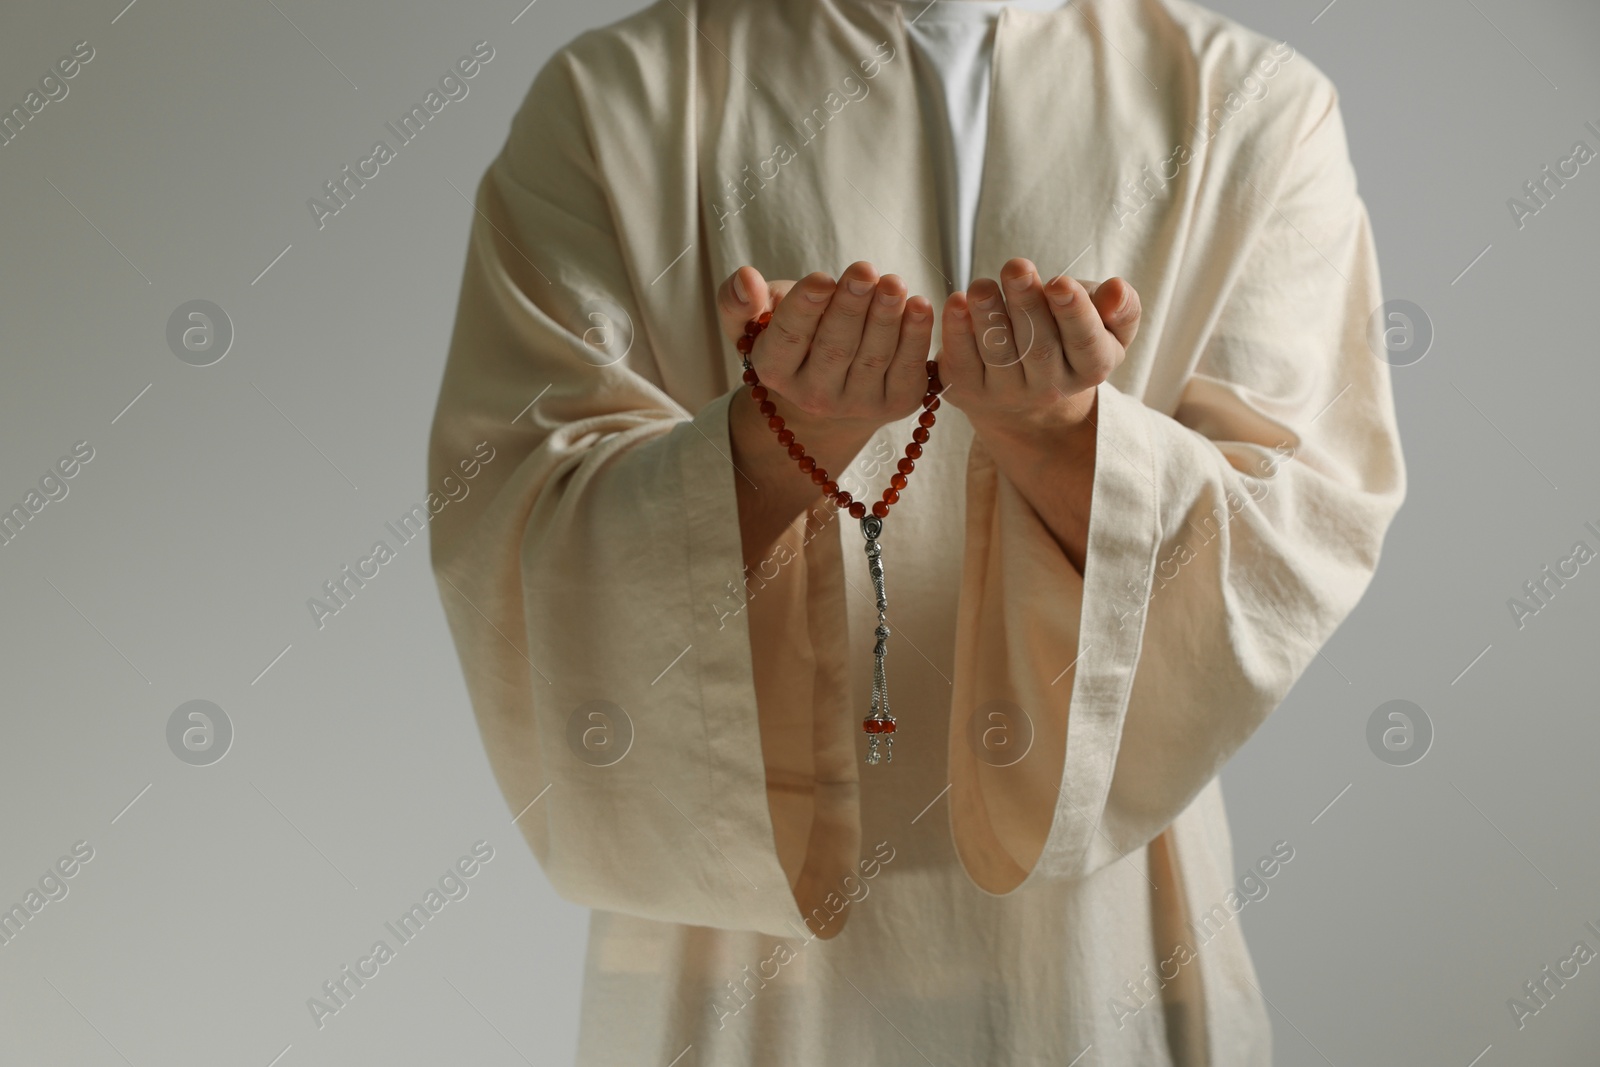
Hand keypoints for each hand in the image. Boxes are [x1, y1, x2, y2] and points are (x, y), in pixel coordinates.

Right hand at [717, 261, 933, 441]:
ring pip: (872, 357)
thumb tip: (745, 278)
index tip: (821, 278)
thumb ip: (740, 300)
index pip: (788, 339)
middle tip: (864, 270)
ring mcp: (856, 404)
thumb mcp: (755, 318)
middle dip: (851, 307)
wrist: (831, 384)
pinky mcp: (894, 404)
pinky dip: (916, 337)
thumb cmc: (793, 335)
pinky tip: (920, 306)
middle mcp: (814, 396)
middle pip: (834, 348)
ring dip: (886, 318)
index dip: (806, 308)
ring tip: (894, 283)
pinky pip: (907, 369)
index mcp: (775, 371)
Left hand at [937, 257, 1140, 439]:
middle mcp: (1049, 389)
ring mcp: (1006, 394)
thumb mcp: (1104, 324)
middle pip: (1039, 348)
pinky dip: (955, 332)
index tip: (1061, 282)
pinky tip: (955, 303)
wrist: (1023, 392)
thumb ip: (1120, 308)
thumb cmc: (1067, 337)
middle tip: (1016, 267)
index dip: (1074, 313)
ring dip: (988, 317)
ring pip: (998, 355)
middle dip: (1027, 304)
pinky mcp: (967, 392)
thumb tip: (1117, 290)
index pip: (1086, 343)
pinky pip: (961, 362)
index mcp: (1091, 368)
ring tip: (981, 286)